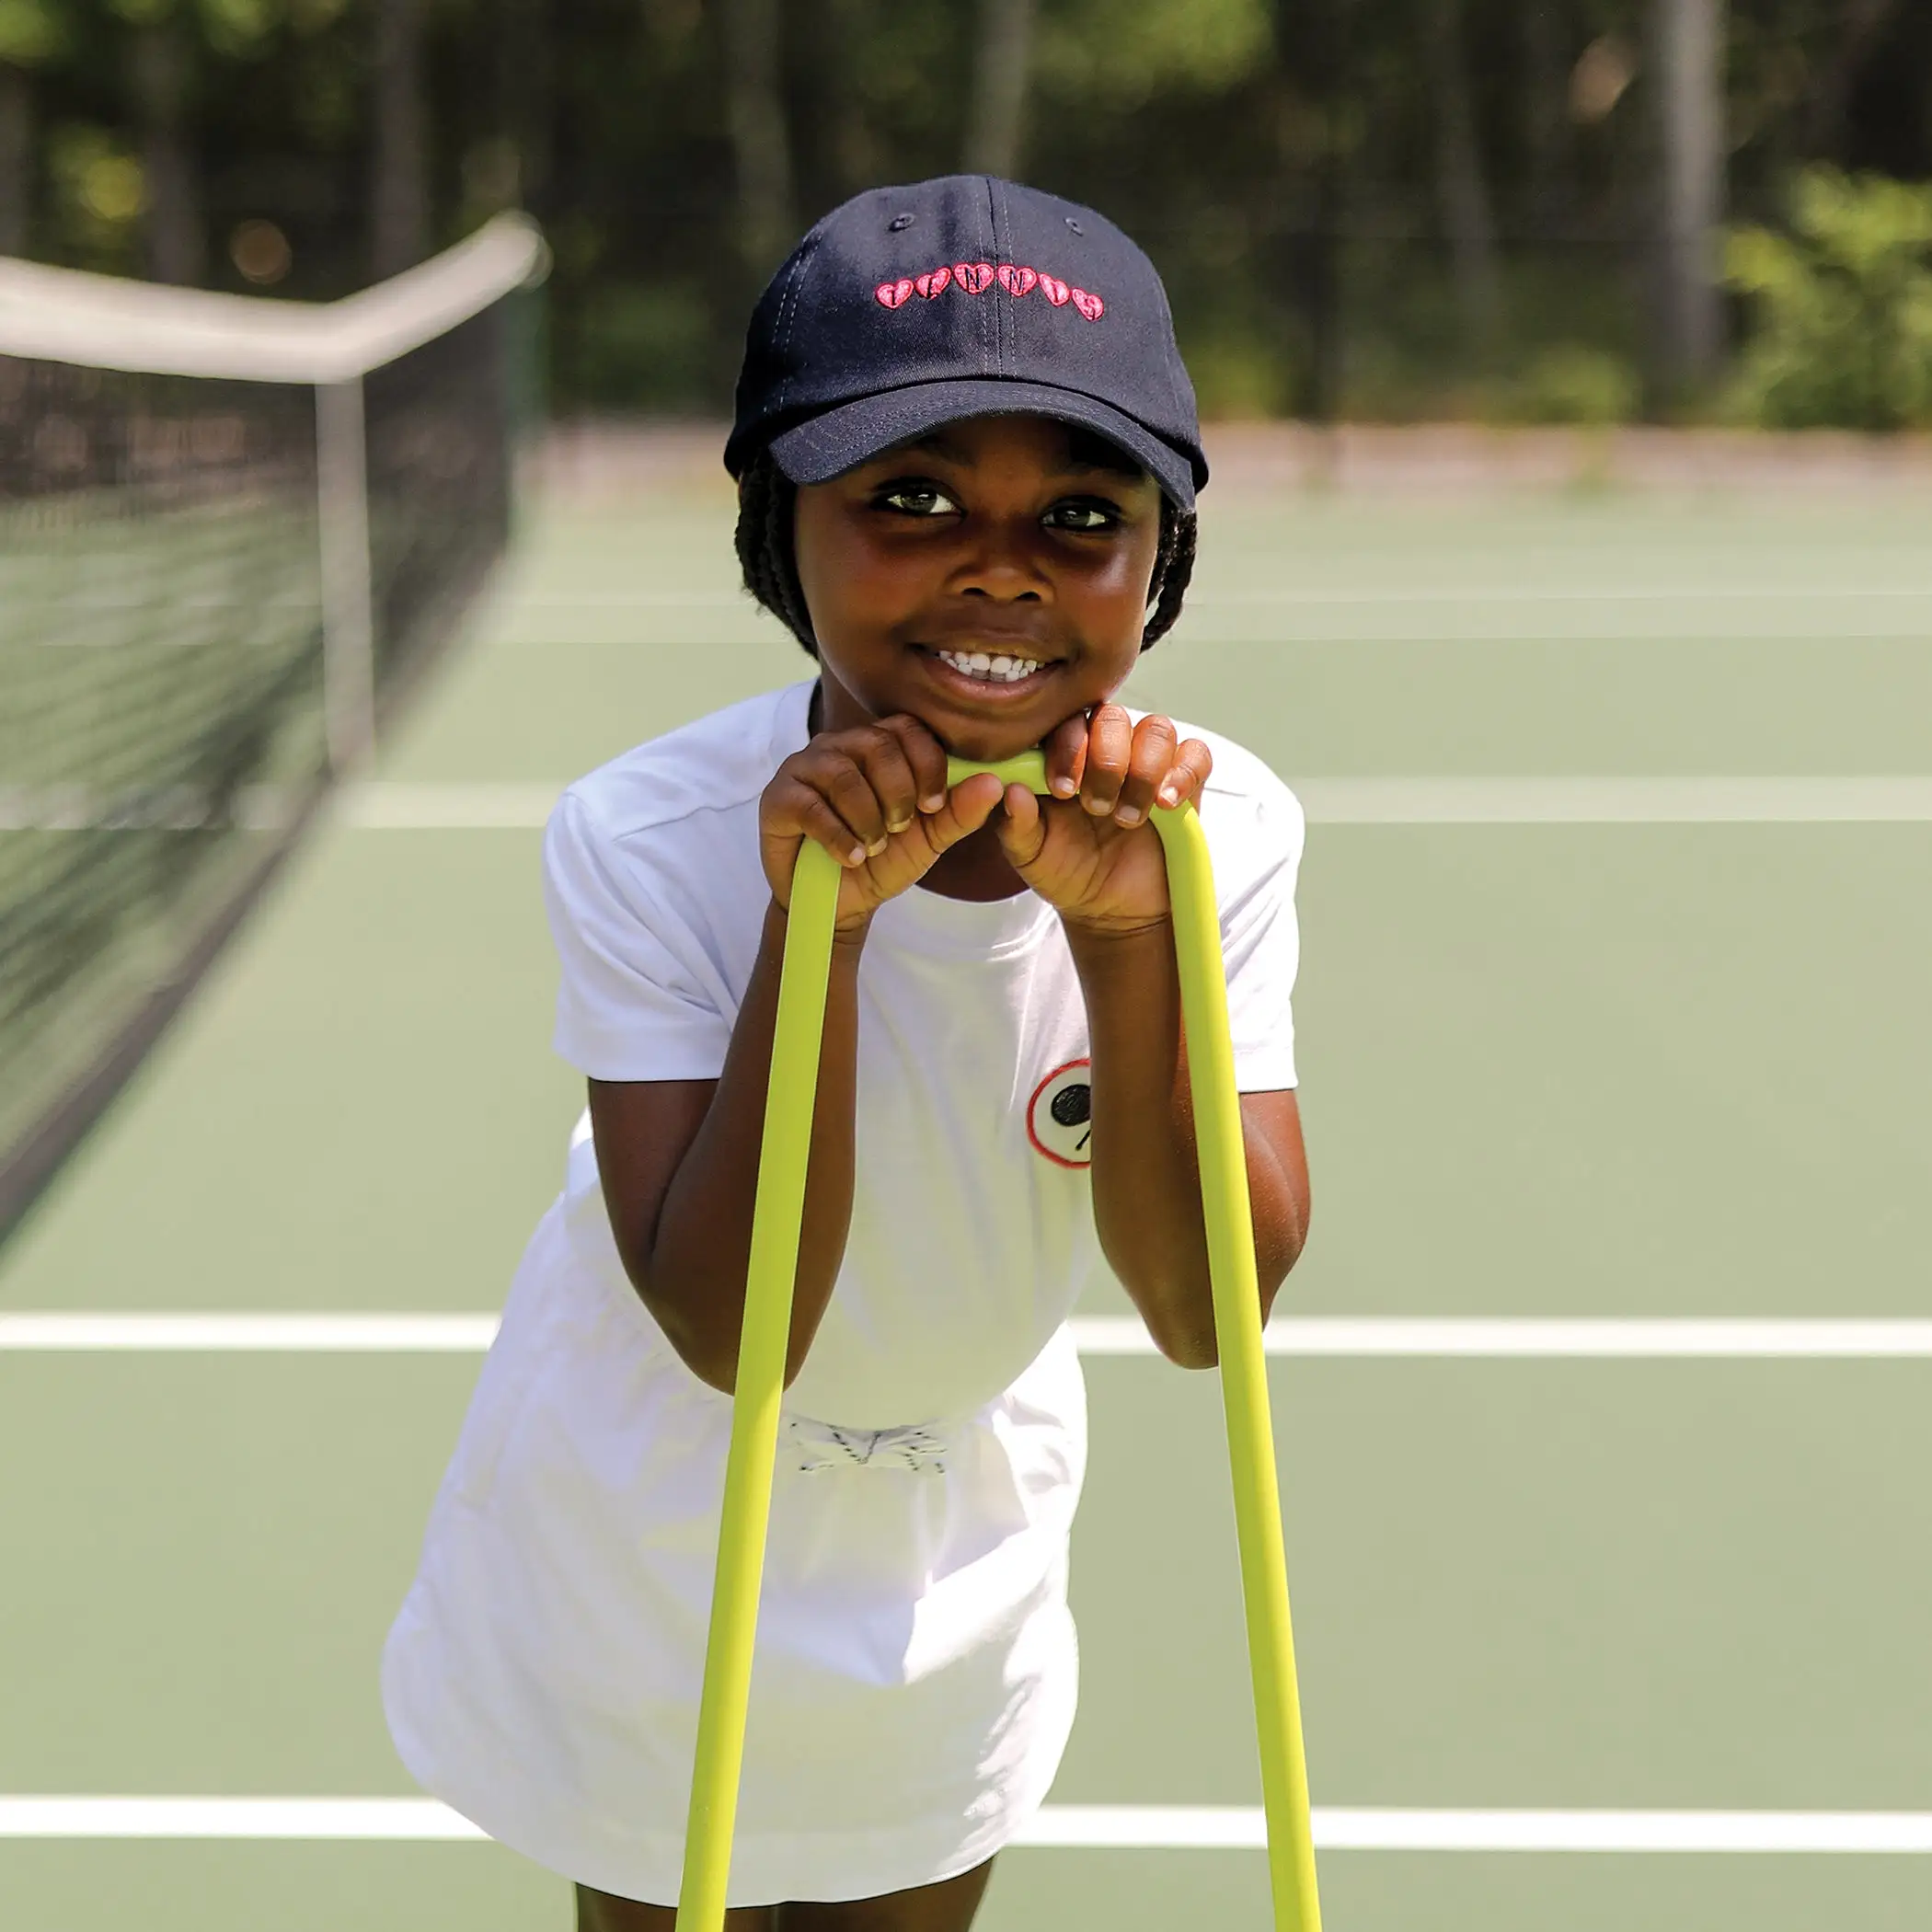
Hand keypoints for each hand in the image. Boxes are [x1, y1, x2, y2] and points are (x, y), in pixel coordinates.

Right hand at [761, 715, 1004, 936]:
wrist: (840, 903)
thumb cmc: (883, 860)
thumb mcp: (929, 839)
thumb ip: (960, 811)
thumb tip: (996, 784)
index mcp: (878, 746)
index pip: (907, 728)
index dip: (927, 764)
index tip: (934, 805)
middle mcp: (839, 746)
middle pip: (876, 745)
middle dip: (897, 792)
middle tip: (899, 828)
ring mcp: (803, 768)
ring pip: (842, 774)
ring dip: (867, 817)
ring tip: (873, 847)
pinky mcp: (777, 798)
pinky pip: (810, 805)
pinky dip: (839, 836)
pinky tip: (852, 857)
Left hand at [994, 706, 1211, 934]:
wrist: (1109, 909)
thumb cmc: (1065, 871)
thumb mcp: (1031, 855)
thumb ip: (1016, 824)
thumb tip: (1011, 791)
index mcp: (1064, 755)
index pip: (1067, 722)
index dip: (1067, 746)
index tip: (1062, 790)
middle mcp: (1107, 749)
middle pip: (1113, 717)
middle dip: (1106, 759)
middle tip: (1095, 807)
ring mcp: (1148, 762)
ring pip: (1156, 729)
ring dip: (1143, 770)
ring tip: (1126, 819)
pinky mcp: (1184, 782)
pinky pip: (1196, 755)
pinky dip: (1184, 773)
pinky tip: (1166, 804)